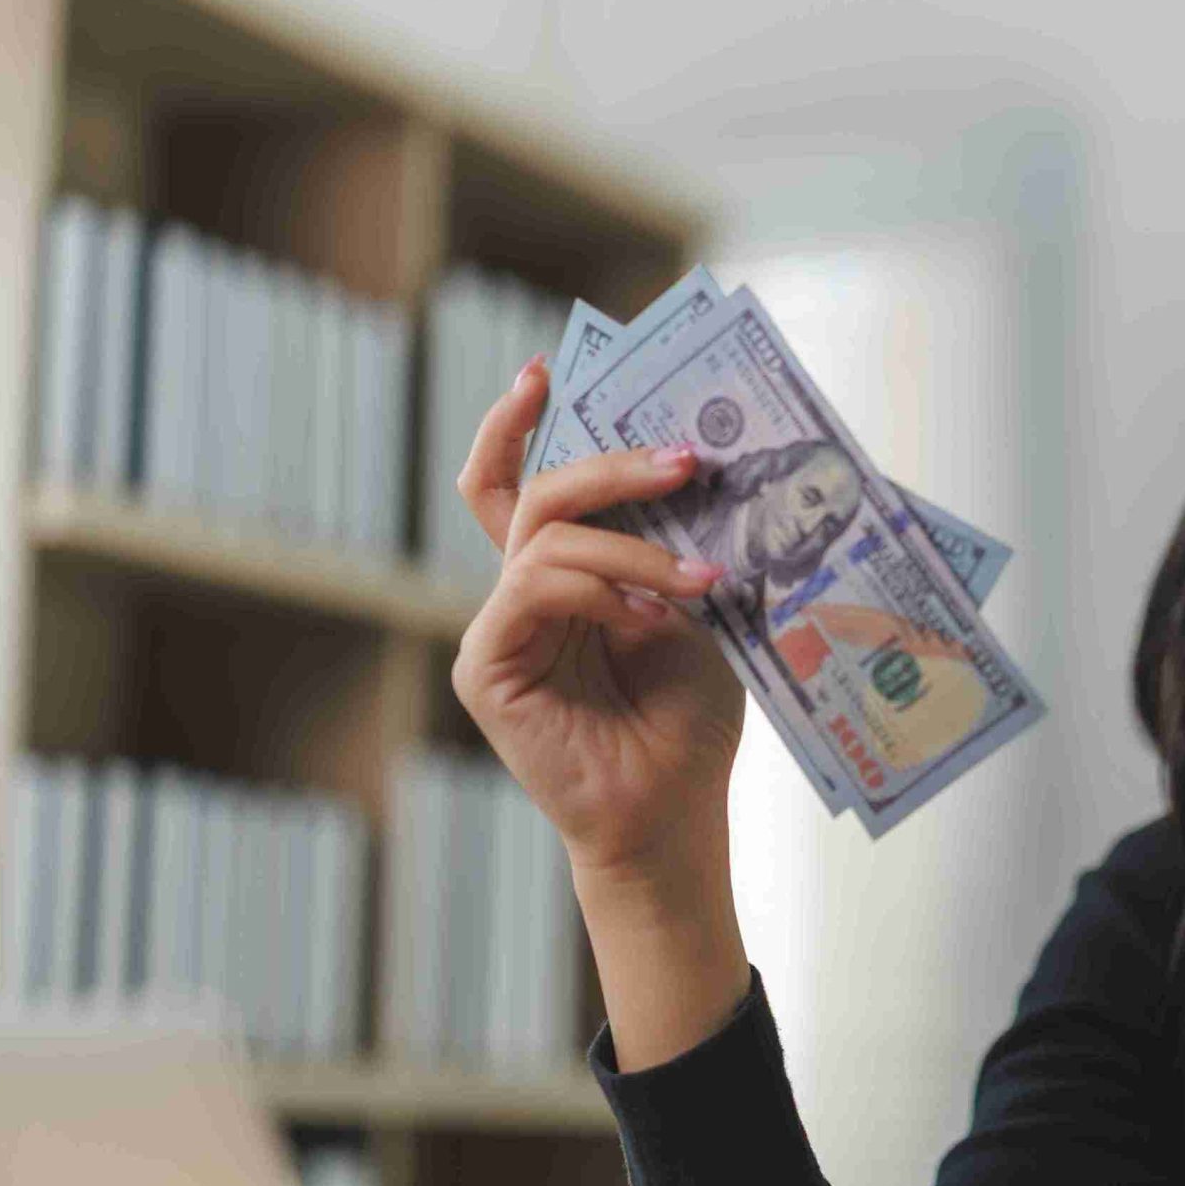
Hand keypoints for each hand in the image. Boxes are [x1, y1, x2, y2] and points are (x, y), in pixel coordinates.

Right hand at [450, 357, 745, 881]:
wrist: (674, 815)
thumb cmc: (688, 723)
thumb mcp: (696, 611)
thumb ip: (673, 545)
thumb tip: (689, 461)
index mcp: (566, 578)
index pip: (523, 485)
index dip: (521, 425)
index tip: (547, 369)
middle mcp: (523, 596)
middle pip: (534, 492)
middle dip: (610, 465)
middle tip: (681, 460)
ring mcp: (499, 630)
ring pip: (544, 537)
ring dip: (631, 547)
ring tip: (698, 583)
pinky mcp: (486, 667)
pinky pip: (532, 589)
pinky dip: (597, 589)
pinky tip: (648, 617)